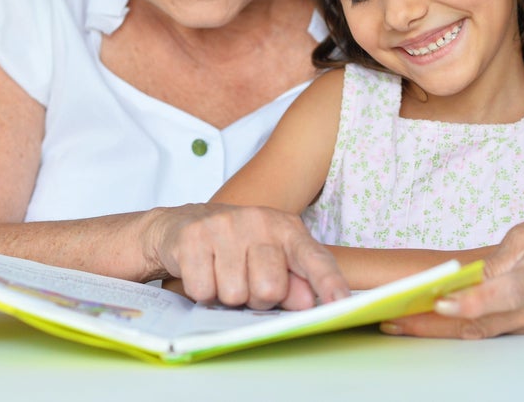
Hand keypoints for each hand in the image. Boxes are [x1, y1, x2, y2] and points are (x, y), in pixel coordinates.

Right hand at [145, 203, 348, 310]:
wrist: (182, 224)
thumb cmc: (236, 247)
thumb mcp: (270, 260)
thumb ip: (294, 282)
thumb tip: (307, 302)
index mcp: (286, 229)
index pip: (314, 259)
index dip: (329, 283)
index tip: (341, 303)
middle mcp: (259, 221)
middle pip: (270, 289)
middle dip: (256, 298)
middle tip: (245, 281)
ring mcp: (225, 226)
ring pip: (234, 294)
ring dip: (226, 295)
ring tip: (221, 274)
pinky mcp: (193, 237)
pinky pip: (203, 291)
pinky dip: (201, 291)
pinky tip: (202, 270)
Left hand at [379, 205, 523, 337]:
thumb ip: (499, 259)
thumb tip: (467, 280)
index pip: (502, 296)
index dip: (470, 303)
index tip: (439, 304)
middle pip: (481, 324)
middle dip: (434, 326)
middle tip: (393, 319)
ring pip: (484, 330)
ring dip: (442, 329)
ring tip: (400, 321)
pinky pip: (495, 328)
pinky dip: (464, 324)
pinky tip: (436, 318)